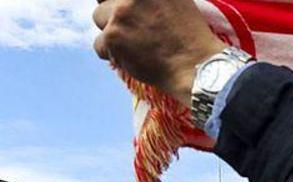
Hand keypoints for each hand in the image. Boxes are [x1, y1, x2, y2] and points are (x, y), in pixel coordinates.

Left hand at [93, 0, 226, 105]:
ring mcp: (121, 13)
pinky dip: (112, 53)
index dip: (116, 1)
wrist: (194, 64)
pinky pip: (99, 44)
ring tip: (133, 42)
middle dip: (112, 12)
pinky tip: (132, 56)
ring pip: (98, 18)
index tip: (121, 8)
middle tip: (128, 24)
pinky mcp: (113, 35)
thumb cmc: (188, 33)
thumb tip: (123, 2)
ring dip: (111, 31)